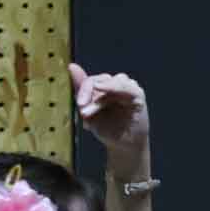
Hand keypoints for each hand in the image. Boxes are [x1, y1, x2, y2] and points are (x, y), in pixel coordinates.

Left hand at [69, 62, 151, 178]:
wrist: (122, 145)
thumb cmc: (106, 127)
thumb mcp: (88, 109)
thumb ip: (81, 89)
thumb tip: (72, 65)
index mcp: (104, 87)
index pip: (92, 80)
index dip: (84, 90)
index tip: (79, 105)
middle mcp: (116, 85)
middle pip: (101, 79)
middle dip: (89, 93)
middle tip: (83, 112)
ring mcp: (128, 89)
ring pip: (114, 81)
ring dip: (102, 97)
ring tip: (91, 115)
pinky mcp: (138, 95)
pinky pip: (128, 87)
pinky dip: (116, 87)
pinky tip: (104, 91)